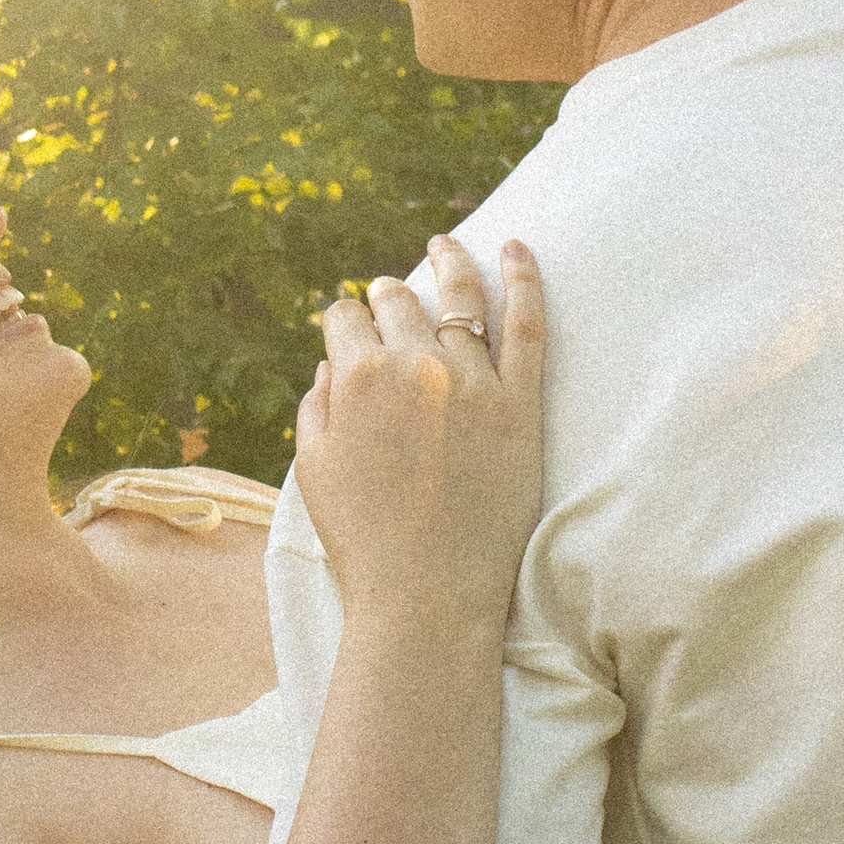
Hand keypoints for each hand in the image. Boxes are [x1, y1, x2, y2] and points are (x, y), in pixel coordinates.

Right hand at [291, 237, 544, 629]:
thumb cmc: (363, 542)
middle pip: (400, 301)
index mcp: (357, 377)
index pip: (345, 318)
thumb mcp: (314, 470)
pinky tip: (517, 248)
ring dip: (447, 265)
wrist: (427, 598)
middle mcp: (415, 366)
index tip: (348, 326)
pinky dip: (525, 278)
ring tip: (445, 245)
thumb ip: (318, 406)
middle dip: (388, 294)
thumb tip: (334, 362)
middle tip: (390, 295)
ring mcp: (474, 381)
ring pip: (460, 299)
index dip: (342, 320)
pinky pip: (529, 325)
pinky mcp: (522, 405)